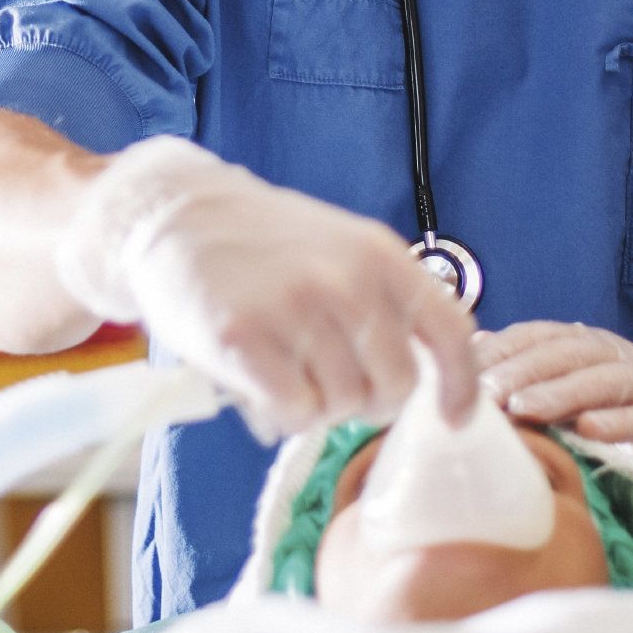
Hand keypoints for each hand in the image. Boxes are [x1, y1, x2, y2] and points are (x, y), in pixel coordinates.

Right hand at [56, 138, 478, 435]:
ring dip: (314, 404)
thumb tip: (421, 385)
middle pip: (395, 388)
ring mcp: (296, 309)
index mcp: (380, 256)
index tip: (453, 419)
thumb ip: (382, 303)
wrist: (172, 213)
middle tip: (326, 382)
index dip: (460, 385)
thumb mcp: (339, 249)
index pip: (449, 332)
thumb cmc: (260, 242)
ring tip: (282, 370)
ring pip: (341, 406)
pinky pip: (293, 413)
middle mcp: (347, 281)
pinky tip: (257, 381)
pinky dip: (279, 411)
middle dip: (365, 400)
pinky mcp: (245, 339)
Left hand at [474, 322, 632, 529]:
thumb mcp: (574, 413)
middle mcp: (618, 359)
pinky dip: (618, 422)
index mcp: (588, 351)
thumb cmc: (629, 438)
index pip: (536, 337)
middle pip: (566, 353)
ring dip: (561, 392)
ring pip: (604, 379)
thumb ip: (531, 395)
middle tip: (484, 393)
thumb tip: (463, 381)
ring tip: (525, 409)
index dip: (500, 350)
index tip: (459, 370)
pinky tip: (588, 431)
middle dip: (522, 369)